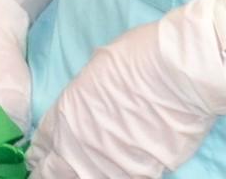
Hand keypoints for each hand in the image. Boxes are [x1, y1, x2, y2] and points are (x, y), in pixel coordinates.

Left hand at [29, 0, 225, 178]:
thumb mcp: (97, 69)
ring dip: (79, 175)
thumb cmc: (142, 58)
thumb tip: (89, 105)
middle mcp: (81, 144)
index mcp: (67, 114)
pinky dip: (112, 177)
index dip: (44, 150)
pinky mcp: (140, 173)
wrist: (183, 73)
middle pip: (53, 172)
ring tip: (84, 170)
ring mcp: (110, 163)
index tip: (47, 153)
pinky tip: (113, 172)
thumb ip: (84, 96)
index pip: (42, 145)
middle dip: (54, 170)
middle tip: (59, 168)